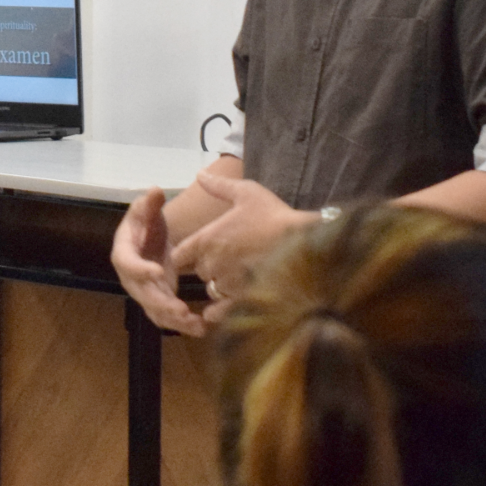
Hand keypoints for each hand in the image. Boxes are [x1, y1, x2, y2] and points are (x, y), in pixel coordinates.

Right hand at [111, 187, 208, 335]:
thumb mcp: (146, 209)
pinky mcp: (158, 300)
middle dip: (161, 304)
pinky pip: (167, 316)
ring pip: (155, 311)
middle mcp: (131, 277)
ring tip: (196, 325)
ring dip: (174, 321)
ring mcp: (144, 291)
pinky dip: (183, 324)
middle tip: (181, 310)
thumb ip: (149, 203)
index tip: (158, 272)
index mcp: (124, 252)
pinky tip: (202, 328)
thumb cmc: (145, 220)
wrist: (148, 237)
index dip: (141, 269)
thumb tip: (154, 191)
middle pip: (142, 294)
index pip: (127, 263)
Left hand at [171, 170, 312, 315]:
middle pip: (198, 272)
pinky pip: (220, 312)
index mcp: (207, 239)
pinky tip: (233, 301)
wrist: (305, 242)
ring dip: (221, 285)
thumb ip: (219, 186)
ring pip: (212, 290)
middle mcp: (211, 264)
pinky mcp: (241, 301)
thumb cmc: (275, 215)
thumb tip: (200, 173)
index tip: (201, 251)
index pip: (180, 255)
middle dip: (210, 267)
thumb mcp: (247, 193)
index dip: (188, 254)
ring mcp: (226, 284)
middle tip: (229, 259)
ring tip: (241, 275)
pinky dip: (222, 310)